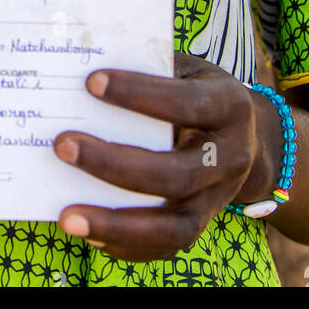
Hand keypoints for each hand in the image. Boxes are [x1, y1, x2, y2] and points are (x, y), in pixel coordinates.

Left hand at [53, 52, 278, 261]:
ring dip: (116, 223)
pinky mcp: (201, 225)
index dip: (140, 94)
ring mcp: (217, 199)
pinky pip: (166, 247)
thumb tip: (82, 62)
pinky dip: (126, 245)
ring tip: (67, 217)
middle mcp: (230, 158)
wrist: (246, 138)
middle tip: (63, 145)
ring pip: (174, 227)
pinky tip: (89, 233)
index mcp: (229, 107)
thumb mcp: (185, 69)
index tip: (91, 82)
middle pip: (175, 174)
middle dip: (113, 163)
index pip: (186, 103)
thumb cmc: (197, 91)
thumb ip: (147, 66)